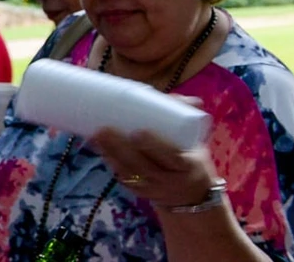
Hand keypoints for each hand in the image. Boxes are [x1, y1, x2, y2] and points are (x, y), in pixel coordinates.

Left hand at [91, 128, 219, 208]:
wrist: (191, 195)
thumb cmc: (192, 161)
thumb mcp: (196, 143)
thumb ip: (188, 120)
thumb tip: (183, 99)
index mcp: (186, 166)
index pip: (171, 157)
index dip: (154, 146)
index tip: (139, 131)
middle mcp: (168, 180)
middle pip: (142, 166)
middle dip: (122, 149)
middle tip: (106, 129)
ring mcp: (151, 188)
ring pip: (128, 173)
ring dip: (110, 154)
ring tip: (96, 136)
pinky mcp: (138, 191)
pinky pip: (122, 177)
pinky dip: (110, 162)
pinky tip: (98, 148)